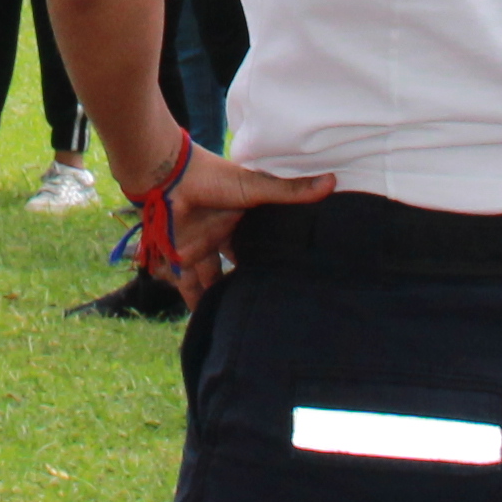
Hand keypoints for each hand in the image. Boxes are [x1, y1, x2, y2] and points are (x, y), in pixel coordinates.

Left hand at [137, 141, 336, 301]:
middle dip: (244, 285)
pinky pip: (187, 284)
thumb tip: (333, 181)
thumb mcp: (257, 187)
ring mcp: (200, 247)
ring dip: (220, 299)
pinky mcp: (180, 257)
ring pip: (212, 280)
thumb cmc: (213, 177)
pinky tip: (204, 321)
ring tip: (237, 325)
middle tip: (263, 310)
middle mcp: (221, 236)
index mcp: (240, 220)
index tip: (286, 282)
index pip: (258, 246)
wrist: (168, 176)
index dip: (269, 262)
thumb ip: (290, 191)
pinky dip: (194, 301)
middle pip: (234, 268)